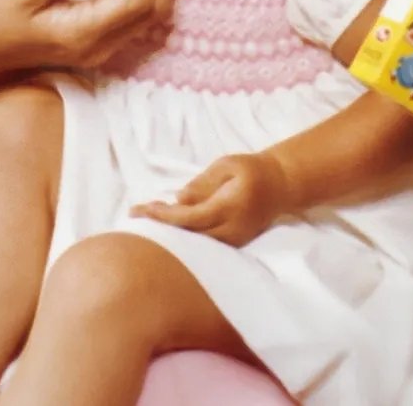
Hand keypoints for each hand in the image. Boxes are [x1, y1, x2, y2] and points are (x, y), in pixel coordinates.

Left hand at [131, 152, 289, 246]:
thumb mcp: (226, 166)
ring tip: (144, 221)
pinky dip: (184, 238)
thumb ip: (203, 183)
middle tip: (133, 216)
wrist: (279, 185)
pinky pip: (205, 247)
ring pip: (196, 247)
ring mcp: (234, 242)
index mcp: (229, 208)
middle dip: (160, 228)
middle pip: (190, 237)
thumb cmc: (250, 169)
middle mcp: (231, 230)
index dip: (165, 217)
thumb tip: (179, 199)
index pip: (190, 218)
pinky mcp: (233, 245)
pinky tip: (167, 228)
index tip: (142, 209)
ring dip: (170, 236)